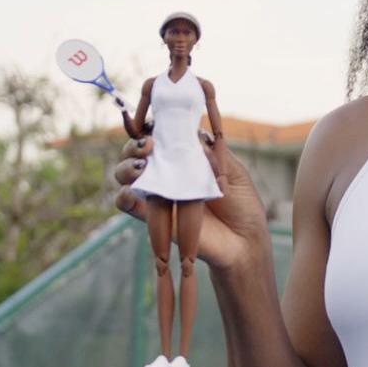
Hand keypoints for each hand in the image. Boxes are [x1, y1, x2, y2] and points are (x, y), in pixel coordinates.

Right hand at [113, 131, 271, 275]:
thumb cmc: (242, 203)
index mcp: (185, 158)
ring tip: (141, 166)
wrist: (244, 240)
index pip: (158, 137)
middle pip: (134, 152)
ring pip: (125, 175)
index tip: (155, 126)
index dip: (150, 128)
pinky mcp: (153, 217)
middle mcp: (167, 173)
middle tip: (148, 145)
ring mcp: (158, 194)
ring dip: (126, 166)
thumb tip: (192, 133)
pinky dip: (123, 196)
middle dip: (134, 145)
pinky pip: (128, 205)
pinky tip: (129, 192)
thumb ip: (211, 152)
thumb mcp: (232, 171)